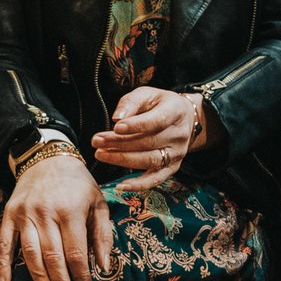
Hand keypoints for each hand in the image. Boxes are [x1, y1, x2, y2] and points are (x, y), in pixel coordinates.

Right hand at [0, 153, 110, 280]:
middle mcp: (45, 213)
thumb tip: (104, 266)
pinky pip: (5, 245)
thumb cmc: (77, 184)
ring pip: (31, 255)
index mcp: (70, 210)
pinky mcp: (9, 215)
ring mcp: (24, 215)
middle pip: (53, 258)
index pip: (75, 253)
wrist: (46, 159)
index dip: (81, 275)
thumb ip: (102, 234)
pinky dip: (4, 266)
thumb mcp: (98, 202)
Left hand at [92, 87, 206, 193]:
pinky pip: (155, 179)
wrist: (184, 118)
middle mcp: (179, 135)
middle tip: (96, 141)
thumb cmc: (160, 104)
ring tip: (101, 154)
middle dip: (119, 143)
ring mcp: (177, 153)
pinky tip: (122, 186)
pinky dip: (139, 185)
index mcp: (176, 112)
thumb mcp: (147, 94)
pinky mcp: (172, 167)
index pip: (156, 121)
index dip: (136, 125)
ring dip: (122, 160)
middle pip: (148, 142)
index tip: (116, 127)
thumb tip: (117, 118)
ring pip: (149, 160)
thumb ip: (131, 102)